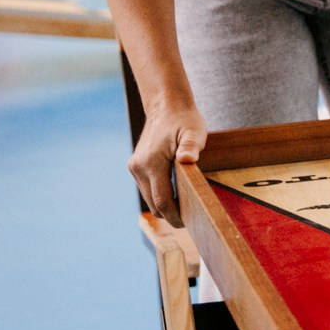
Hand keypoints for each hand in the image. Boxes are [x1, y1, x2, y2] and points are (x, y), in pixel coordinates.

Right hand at [132, 101, 207, 225]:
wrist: (166, 106)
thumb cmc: (184, 120)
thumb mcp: (194, 131)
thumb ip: (191, 146)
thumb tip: (187, 160)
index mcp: (152, 162)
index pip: (162, 201)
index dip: (175, 216)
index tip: (190, 222)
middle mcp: (139, 168)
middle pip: (154, 205)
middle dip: (171, 214)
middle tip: (192, 217)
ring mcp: (135, 168)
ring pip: (149, 199)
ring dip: (165, 205)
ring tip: (185, 204)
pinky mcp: (135, 167)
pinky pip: (147, 189)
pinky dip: (159, 194)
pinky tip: (175, 191)